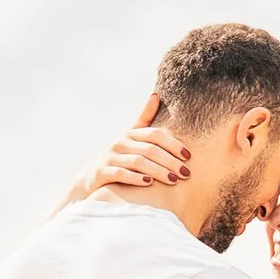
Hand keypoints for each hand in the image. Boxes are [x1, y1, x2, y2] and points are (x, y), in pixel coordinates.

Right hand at [64, 94, 192, 202]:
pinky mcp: (101, 172)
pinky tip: (149, 184)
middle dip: (170, 161)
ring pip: (138, 162)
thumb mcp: (130, 138)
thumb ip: (144, 118)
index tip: (188, 156)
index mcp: (130, 134)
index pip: (155, 135)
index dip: (173, 144)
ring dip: (158, 171)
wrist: (90, 179)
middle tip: (186, 174)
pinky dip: (136, 178)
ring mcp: (110, 157)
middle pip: (150, 149)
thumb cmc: (118, 157)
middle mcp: (120, 143)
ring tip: (173, 180)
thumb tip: (155, 95)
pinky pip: (121, 174)